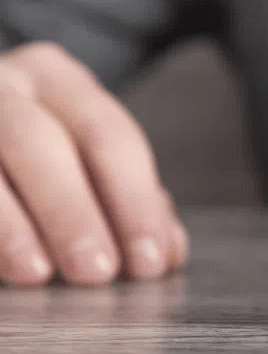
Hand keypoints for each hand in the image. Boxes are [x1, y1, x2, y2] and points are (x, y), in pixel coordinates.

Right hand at [0, 42, 186, 285]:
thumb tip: (166, 249)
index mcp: (56, 79)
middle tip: (98, 272)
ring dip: (10, 225)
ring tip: (37, 274)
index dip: (134, 200)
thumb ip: (127, 198)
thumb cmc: (37, 152)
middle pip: (40, 144)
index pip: (108, 135)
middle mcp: (0, 84)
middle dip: (72, 211)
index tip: (150, 261)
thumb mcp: (83, 157)